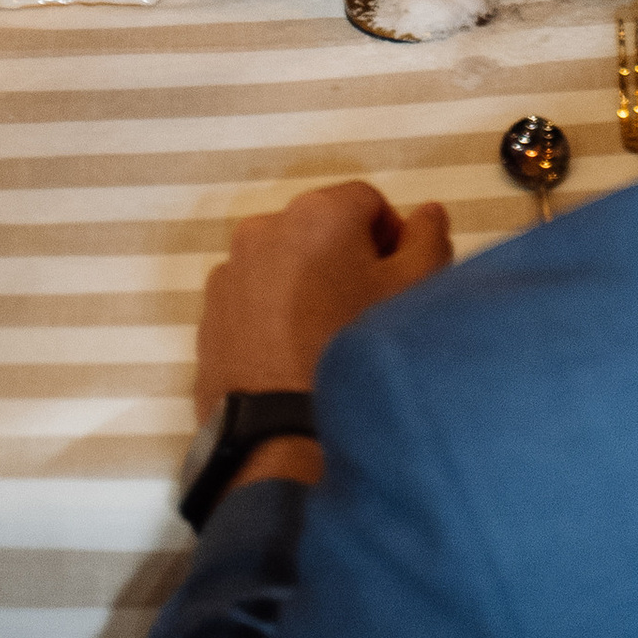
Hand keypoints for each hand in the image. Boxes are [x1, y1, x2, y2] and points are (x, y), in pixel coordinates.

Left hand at [195, 181, 451, 414]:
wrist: (281, 434)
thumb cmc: (353, 350)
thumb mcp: (414, 291)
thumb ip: (428, 238)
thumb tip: (427, 213)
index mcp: (318, 210)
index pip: (368, 203)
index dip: (390, 240)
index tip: (396, 283)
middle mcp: (265, 227)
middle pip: (321, 230)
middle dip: (345, 260)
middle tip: (363, 311)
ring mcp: (230, 272)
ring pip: (284, 264)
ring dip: (305, 285)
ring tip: (324, 337)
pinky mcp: (209, 314)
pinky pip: (252, 298)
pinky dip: (271, 314)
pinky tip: (291, 355)